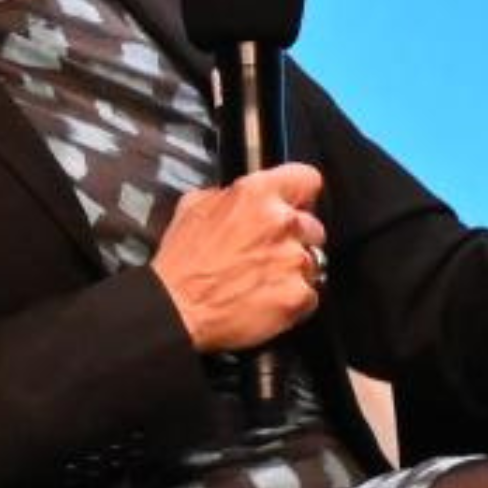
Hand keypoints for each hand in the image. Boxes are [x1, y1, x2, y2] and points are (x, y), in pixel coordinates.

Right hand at [156, 165, 330, 353]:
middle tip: (266, 252)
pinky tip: (265, 299)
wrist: (174, 309)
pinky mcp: (298, 293)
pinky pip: (310, 293)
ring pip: (313, 260)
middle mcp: (281, 222)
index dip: (301, 193)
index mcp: (256, 195)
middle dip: (295, 238)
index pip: (306, 178)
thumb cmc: (180, 265)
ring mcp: (293, 259)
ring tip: (259, 279)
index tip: (297, 203)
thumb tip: (243, 194)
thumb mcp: (193, 208)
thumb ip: (229, 195)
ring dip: (293, 269)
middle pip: (313, 225)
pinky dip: (292, 298)